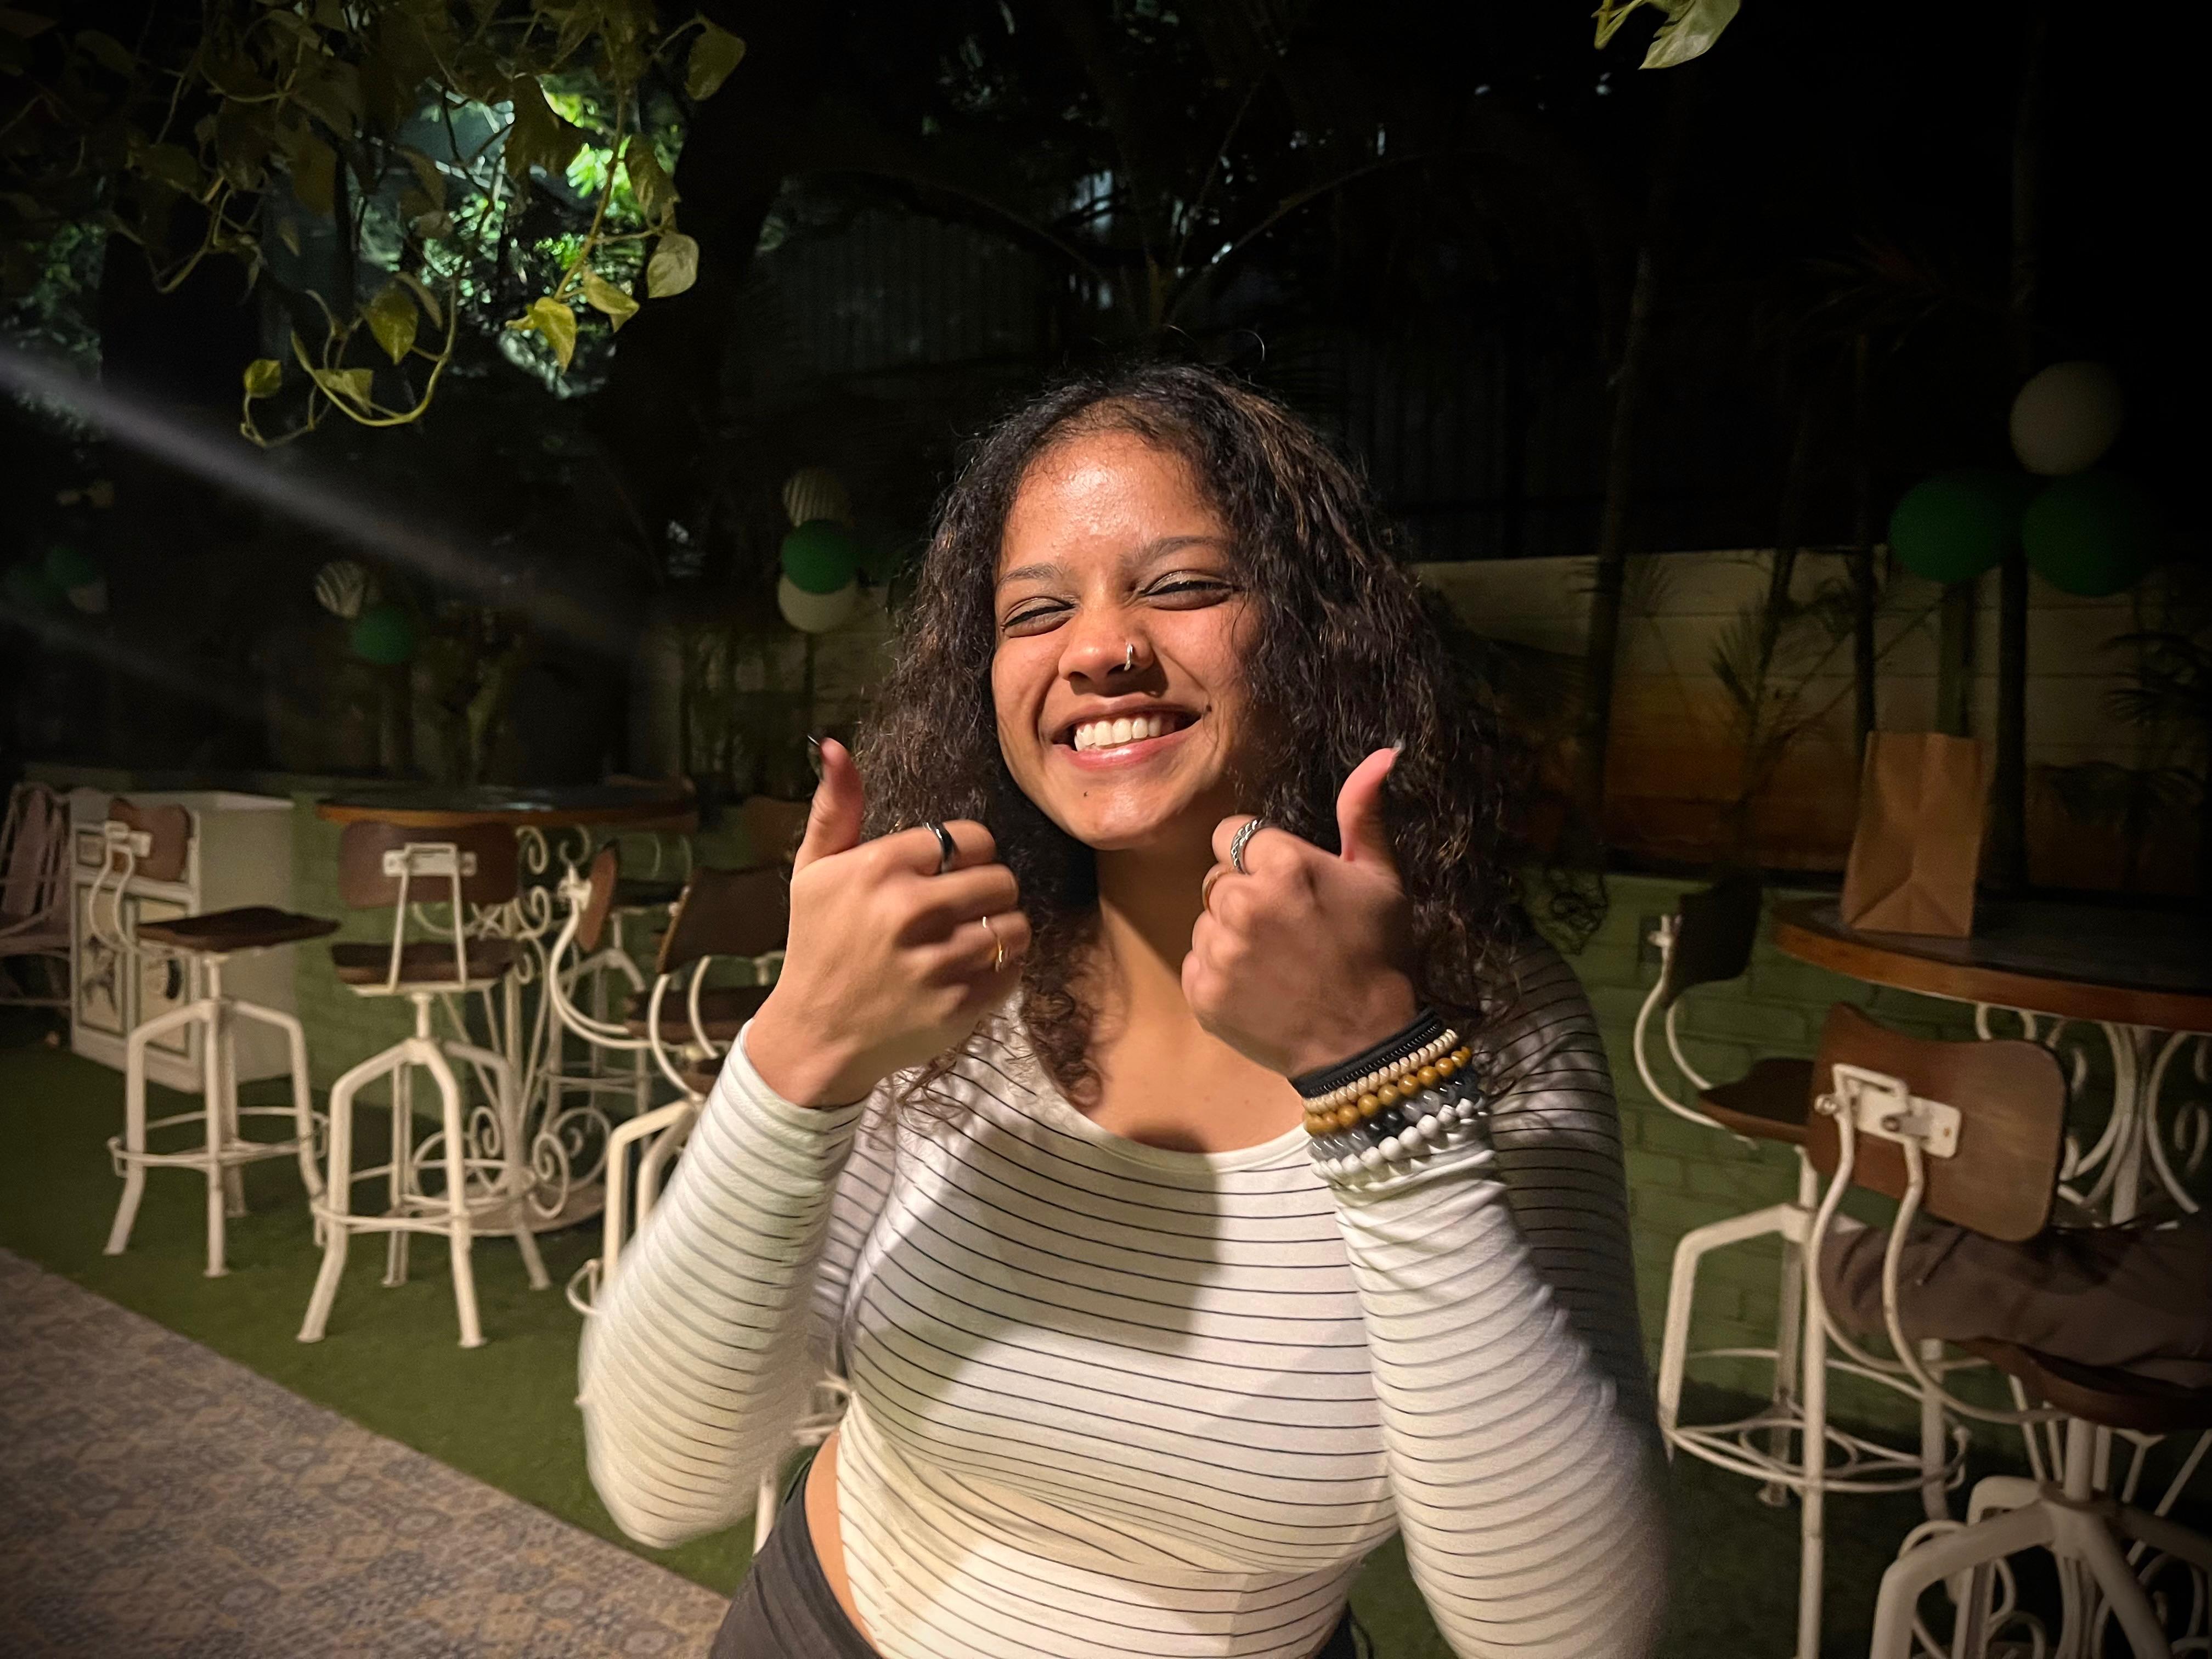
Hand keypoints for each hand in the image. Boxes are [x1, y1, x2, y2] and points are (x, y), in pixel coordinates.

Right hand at [745, 740, 1030, 1106]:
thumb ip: (834, 808)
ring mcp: (937, 962)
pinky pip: (1014, 969)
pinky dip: (1003, 968)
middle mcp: (909, 911)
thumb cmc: (817, 945)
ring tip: (974, 937)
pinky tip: (972, 969)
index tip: (953, 870)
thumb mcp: (813, 872)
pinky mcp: (959, 1004)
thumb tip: (835, 746)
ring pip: (1015, 924)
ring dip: (1002, 929)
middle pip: (1000, 878)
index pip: (970, 837)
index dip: (970, 852)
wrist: (816, 1035)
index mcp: (878, 868)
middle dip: (989, 889)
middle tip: (966, 906)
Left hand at [1182, 748, 1419, 1079]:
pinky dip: (1220, 975)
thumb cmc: (1378, 957)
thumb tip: (1382, 754)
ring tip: (1277, 963)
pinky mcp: (1201, 991)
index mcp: (1283, 865)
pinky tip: (1260, 988)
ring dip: (1231, 937)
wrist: (1365, 1045)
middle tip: (1288, 931)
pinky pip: (1196, 963)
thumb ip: (1364, 814)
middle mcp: (1243, 902)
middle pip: (1217, 879)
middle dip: (1244, 897)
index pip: (1232, 836)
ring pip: (1206, 922)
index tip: (1286, 886)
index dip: (1257, 859)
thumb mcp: (1382, 880)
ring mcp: (1218, 950)